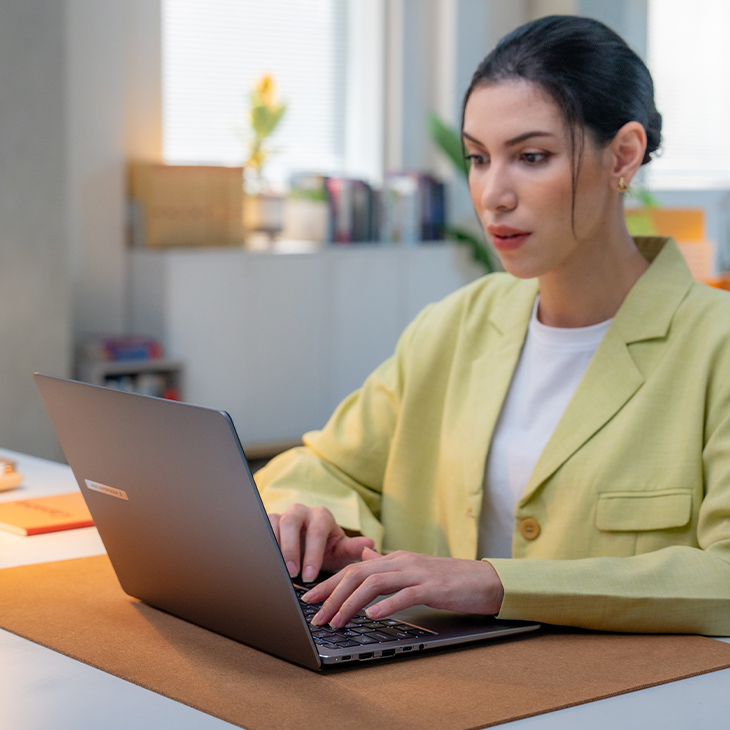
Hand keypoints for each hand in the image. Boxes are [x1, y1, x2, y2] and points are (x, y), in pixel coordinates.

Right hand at [268, 503, 374, 581]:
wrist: (310, 546)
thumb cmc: (327, 548)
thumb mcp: (340, 551)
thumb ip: (353, 548)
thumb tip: (370, 545)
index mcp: (322, 516)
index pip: (317, 531)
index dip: (313, 553)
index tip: (311, 576)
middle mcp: (301, 511)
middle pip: (292, 522)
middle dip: (291, 548)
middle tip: (292, 573)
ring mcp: (283, 515)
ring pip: (274, 523)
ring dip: (275, 547)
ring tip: (277, 570)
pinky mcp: (269, 522)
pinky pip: (262, 528)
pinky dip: (262, 545)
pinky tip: (264, 563)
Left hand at [303, 548, 504, 628]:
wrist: (485, 579)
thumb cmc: (449, 579)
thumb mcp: (413, 568)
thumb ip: (388, 563)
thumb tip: (366, 555)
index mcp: (395, 559)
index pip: (355, 568)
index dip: (331, 583)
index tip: (311, 599)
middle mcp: (402, 562)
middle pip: (358, 573)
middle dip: (333, 595)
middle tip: (317, 616)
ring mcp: (417, 573)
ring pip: (375, 583)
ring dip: (352, 603)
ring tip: (337, 621)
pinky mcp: (433, 587)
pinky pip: (405, 594)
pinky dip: (386, 605)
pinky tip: (372, 616)